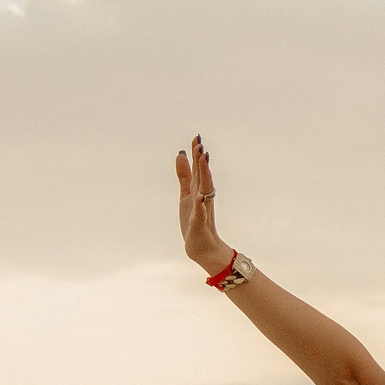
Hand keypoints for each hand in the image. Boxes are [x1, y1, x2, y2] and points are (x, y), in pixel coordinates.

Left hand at [175, 135, 234, 273]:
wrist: (201, 247)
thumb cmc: (194, 220)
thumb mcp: (186, 194)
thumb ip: (184, 175)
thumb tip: (180, 153)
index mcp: (198, 190)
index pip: (198, 170)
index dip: (196, 155)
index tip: (196, 137)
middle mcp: (203, 197)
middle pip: (203, 176)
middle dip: (201, 161)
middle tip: (201, 145)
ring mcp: (203, 210)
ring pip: (205, 190)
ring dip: (204, 176)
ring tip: (203, 162)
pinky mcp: (200, 224)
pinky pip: (201, 214)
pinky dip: (200, 206)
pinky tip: (199, 198)